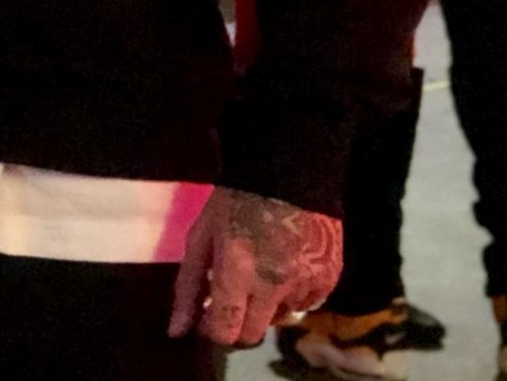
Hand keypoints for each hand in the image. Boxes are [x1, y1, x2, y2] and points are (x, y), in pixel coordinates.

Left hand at [169, 187, 342, 347]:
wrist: (288, 171)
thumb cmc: (235, 202)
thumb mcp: (201, 238)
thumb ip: (188, 288)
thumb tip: (176, 332)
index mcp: (238, 272)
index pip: (225, 332)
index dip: (211, 329)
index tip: (208, 315)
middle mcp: (274, 285)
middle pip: (252, 335)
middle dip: (237, 325)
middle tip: (233, 301)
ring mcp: (306, 284)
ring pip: (279, 319)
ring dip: (266, 307)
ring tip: (263, 274)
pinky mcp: (329, 278)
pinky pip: (306, 304)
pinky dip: (293, 296)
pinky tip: (287, 268)